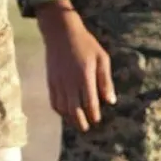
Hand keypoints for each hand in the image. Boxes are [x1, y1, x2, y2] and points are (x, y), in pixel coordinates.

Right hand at [37, 1, 114, 130]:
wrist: (60, 32)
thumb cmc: (85, 44)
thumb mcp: (102, 58)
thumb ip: (105, 81)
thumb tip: (110, 101)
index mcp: (85, 76)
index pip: (90, 103)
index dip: (93, 114)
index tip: (97, 120)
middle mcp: (70, 82)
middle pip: (74, 110)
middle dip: (81, 122)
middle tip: (87, 128)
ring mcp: (58, 82)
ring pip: (63, 108)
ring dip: (70, 118)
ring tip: (77, 123)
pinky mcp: (50, 81)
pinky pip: (53, 101)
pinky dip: (59, 110)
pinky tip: (65, 113)